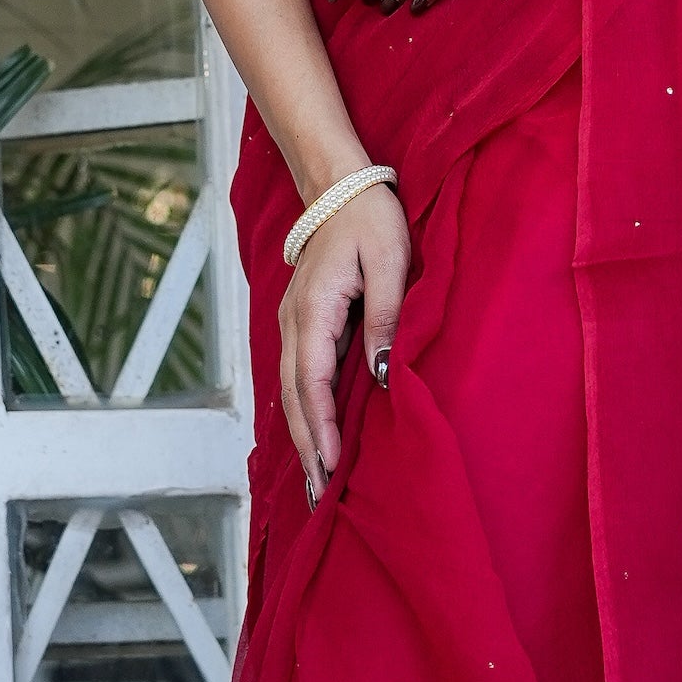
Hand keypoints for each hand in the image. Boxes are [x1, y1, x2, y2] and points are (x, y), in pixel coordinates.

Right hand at [281, 184, 411, 496]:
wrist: (341, 187)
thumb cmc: (371, 220)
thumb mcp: (390, 263)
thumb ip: (386, 317)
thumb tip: (380, 375)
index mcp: (315, 308)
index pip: (313, 378)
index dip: (321, 424)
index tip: (330, 463)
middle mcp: (294, 321)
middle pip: (294, 394)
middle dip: (306, 445)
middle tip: (317, 494)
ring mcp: (293, 323)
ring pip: (291, 390)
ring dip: (302, 435)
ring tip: (313, 481)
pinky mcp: (301, 324)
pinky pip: (298, 376)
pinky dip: (303, 412)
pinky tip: (313, 437)